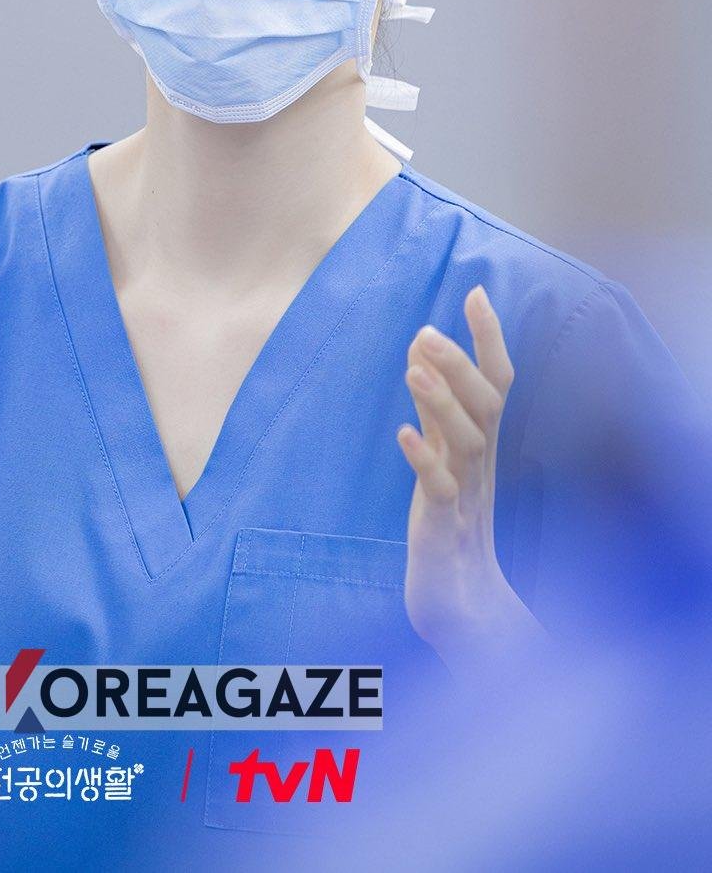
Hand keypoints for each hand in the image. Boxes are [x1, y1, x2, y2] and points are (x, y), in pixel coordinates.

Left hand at [397, 285, 549, 680]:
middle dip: (460, 364)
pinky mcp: (444, 532)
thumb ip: (434, 406)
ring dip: (440, 403)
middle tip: (426, 328)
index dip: (489, 339)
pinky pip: (439, 492)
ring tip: (414, 368)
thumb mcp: (444, 457)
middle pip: (486, 406)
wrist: (461, 610)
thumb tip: (422, 347)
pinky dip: (425, 461)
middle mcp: (481, 465)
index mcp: (482, 445)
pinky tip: (405, 434)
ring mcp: (466, 498)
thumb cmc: (450, 525)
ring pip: (466, 443)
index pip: (497, 383)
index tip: (477, 291)